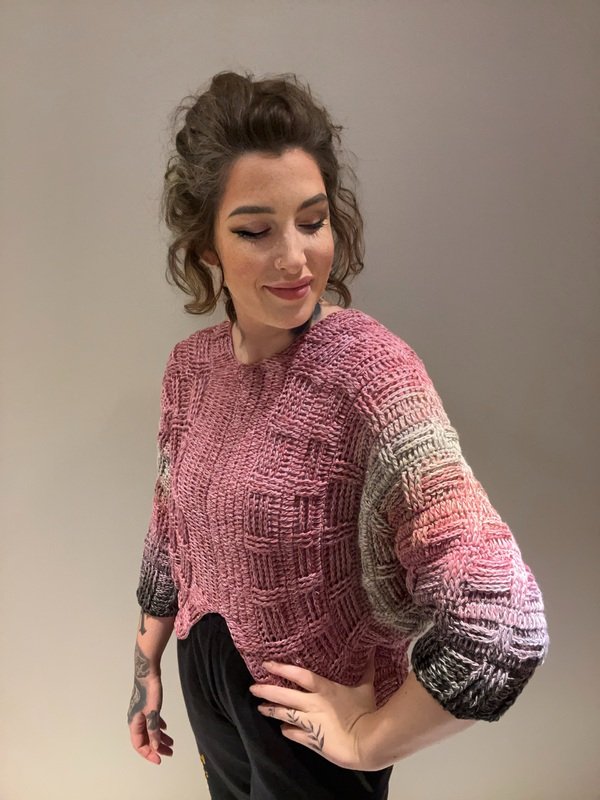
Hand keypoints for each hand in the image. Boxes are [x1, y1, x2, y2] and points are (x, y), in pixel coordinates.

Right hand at [127, 670, 173, 764]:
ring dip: (160, 737)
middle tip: (169, 753)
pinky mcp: (146, 706)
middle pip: (146, 739)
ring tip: (171, 743)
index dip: (149, 754)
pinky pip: (151, 721)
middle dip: (157, 747)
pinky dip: (158, 727)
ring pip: (150, 730)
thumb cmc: (149, 692)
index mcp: (134, 723)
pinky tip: (166, 728)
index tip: (160, 759)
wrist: (148, 673)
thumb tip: (155, 747)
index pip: (140, 745)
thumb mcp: (153, 713)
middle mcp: (136, 720)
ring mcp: (140, 713)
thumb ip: (153, 731)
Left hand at [248, 649, 377, 770]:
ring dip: (272, 710)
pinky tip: (282, 729)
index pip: (299, 675)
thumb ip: (366, 670)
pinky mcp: (312, 740)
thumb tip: (372, 651)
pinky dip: (287, 730)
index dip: (281, 668)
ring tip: (260, 707)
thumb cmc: (366, 712)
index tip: (266, 664)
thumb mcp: (366, 688)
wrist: (365, 743)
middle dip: (267, 690)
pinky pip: (294, 734)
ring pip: (285, 714)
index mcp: (324, 689)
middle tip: (253, 687)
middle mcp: (313, 704)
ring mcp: (310, 723)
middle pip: (284, 695)